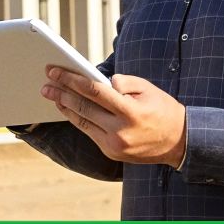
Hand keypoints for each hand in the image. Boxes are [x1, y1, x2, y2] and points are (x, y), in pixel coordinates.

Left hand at [40, 65, 186, 167]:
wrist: (178, 142)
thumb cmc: (162, 109)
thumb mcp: (147, 88)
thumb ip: (122, 82)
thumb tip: (98, 82)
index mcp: (130, 111)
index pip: (94, 91)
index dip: (72, 79)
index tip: (56, 71)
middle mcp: (119, 130)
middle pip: (83, 107)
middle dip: (61, 93)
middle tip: (45, 82)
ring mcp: (113, 144)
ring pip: (82, 121)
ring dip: (64, 106)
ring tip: (51, 94)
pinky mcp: (110, 152)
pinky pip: (89, 131)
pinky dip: (77, 118)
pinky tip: (67, 108)